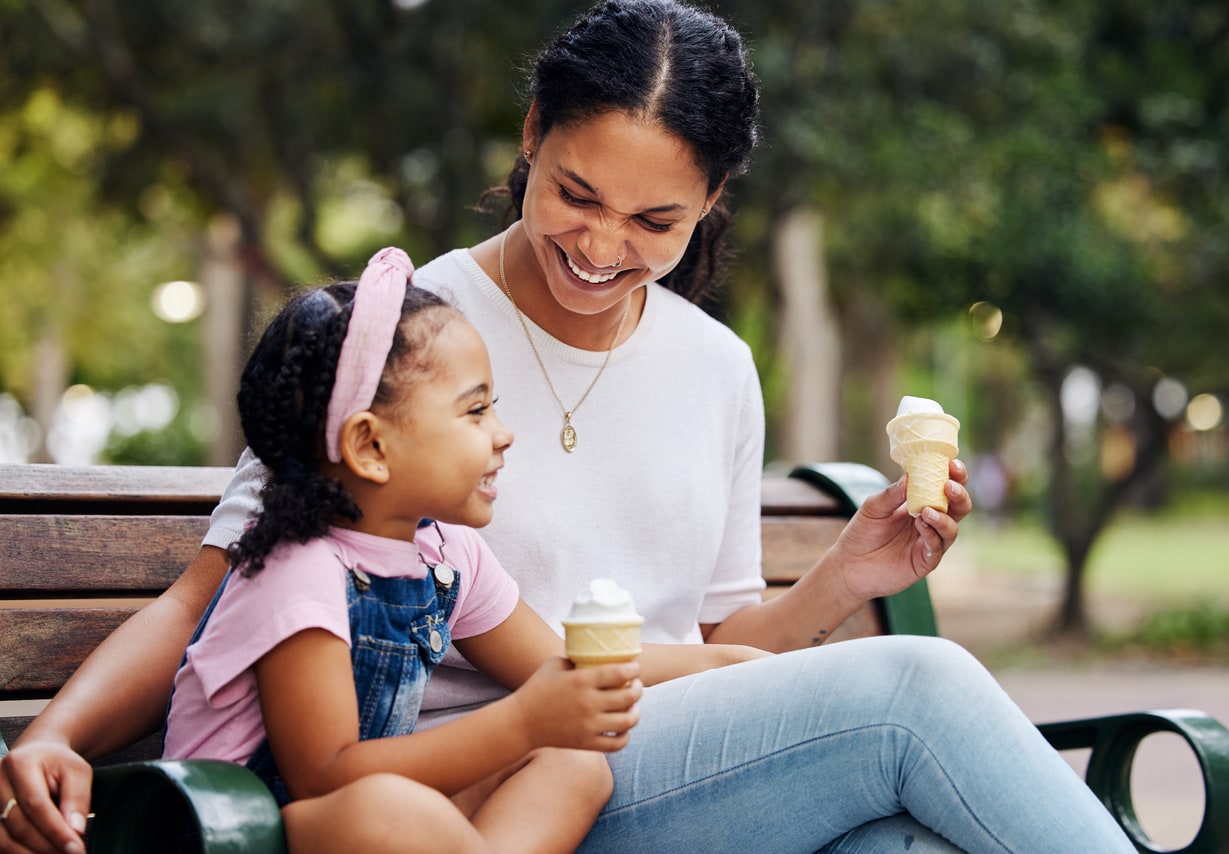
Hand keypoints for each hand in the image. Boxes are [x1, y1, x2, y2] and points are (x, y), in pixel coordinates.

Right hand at [0, 740, 90, 853]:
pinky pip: (1, 843)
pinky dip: (21, 853)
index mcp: (19, 765)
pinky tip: (42, 853)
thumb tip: (76, 831)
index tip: (76, 848)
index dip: (56, 830)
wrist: (36, 756)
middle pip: (19, 825)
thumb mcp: (77, 771)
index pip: (36, 805)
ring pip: (4, 840)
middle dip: (47, 846)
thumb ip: (78, 798)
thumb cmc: (58, 764)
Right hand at [508, 657, 641, 752]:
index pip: (619, 673)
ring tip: (632, 707)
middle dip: (638, 688)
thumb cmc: (537, 689)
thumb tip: (596, 654)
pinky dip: (626, 736)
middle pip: (629, 696)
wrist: (521, 723)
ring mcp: (589, 726)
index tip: (635, 667)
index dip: (633, 669)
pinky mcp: (587, 743)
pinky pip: (618, 743)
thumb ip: (577, 659)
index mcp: (581, 681)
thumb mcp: (554, 664)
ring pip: (628, 720)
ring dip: (635, 712)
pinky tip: (623, 728)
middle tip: (636, 684)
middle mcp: (588, 704)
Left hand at [835, 458, 972, 602]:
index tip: (951, 464)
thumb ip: (891, 494)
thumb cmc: (862, 532)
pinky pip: (937, 548)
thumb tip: (909, 475)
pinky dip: (932, 535)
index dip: (954, 475)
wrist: (849, 564)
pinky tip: (921, 525)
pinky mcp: (924, 562)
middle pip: (959, 507)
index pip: (945, 487)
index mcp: (922, 503)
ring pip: (952, 529)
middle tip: (948, 486)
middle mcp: (931, 522)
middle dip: (959, 495)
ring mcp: (930, 543)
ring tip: (926, 510)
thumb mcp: (873, 507)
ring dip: (944, 517)